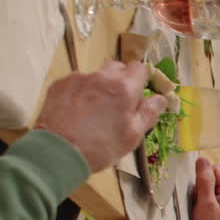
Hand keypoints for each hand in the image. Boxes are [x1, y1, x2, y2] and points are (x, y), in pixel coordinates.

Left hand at [35, 61, 165, 172]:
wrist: (58, 152)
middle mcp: (102, 77)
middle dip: (121, 79)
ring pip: (96, 75)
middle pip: (117, 67)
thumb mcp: (133, 136)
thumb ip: (149, 113)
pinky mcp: (60, 84)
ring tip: (94, 110)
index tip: (139, 92)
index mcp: (124, 88)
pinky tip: (77, 111)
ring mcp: (79, 78)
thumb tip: (160, 99)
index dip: (141, 79)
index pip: (140, 68)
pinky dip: (80, 91)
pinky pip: (76, 82)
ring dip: (100, 86)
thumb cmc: (100, 147)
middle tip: (118, 102)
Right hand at [184, 157, 219, 219]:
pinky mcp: (217, 206)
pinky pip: (205, 195)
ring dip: (198, 193)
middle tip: (198, 201)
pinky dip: (199, 200)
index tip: (198, 190)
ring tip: (199, 207)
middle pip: (211, 176)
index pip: (215, 169)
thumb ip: (204, 181)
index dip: (203, 176)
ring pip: (206, 186)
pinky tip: (199, 210)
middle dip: (200, 185)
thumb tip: (202, 159)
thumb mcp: (205, 203)